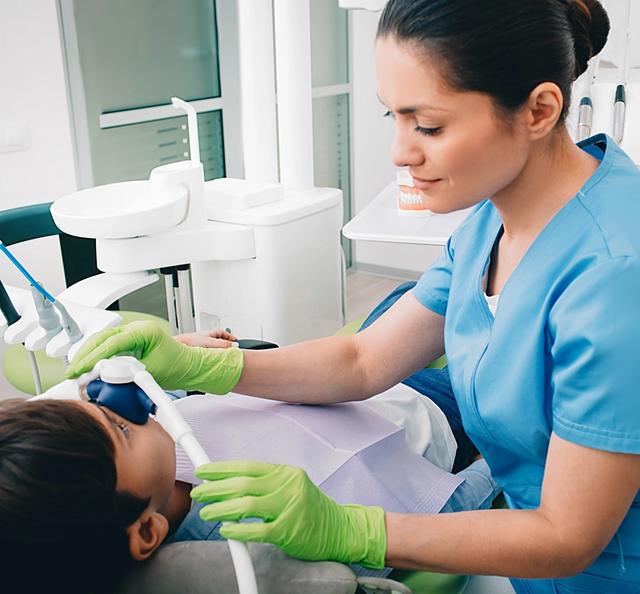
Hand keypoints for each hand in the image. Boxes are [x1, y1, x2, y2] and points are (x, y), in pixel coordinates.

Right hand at [66, 320, 243, 393]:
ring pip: (102, 340)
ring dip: (88, 354)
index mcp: (144, 331)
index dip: (93, 357)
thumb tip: (106, 377)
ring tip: (76, 370)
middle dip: (85, 354)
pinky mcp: (129, 342)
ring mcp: (132, 334)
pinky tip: (87, 367)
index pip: (112, 342)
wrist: (188, 367)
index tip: (80, 369)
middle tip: (72, 372)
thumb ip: (128, 373)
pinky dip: (96, 356)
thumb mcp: (152, 372)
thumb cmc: (177, 367)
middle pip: (102, 338)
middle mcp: (137, 329)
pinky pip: (108, 346)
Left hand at [191, 460, 386, 567]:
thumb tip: (231, 482)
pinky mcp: (288, 531)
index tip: (204, 471)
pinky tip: (226, 530)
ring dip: (220, 509)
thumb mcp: (291, 486)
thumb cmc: (311, 508)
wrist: (340, 529)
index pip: (248, 467)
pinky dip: (237, 530)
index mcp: (285, 473)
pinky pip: (256, 530)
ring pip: (245, 505)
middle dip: (215, 488)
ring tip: (206, 512)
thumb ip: (266, 483)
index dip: (222, 469)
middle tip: (199, 493)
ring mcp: (288, 508)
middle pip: (242, 484)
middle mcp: (287, 486)